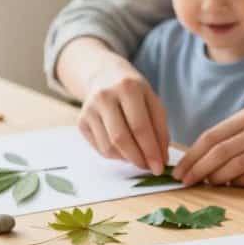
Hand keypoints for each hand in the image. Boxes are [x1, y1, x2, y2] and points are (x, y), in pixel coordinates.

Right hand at [77, 60, 168, 174]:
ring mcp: (89, 109)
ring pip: (109, 147)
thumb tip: (162, 158)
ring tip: (140, 157)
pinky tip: (125, 150)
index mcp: (128, 88)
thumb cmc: (134, 92)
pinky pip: (100, 148)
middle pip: (121, 139)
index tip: (160, 167)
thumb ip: (160, 128)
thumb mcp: (152, 101)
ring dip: (128, 159)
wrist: (105, 76)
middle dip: (138, 159)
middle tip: (150, 168)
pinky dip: (116, 155)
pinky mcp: (81, 121)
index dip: (151, 150)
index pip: (140, 126)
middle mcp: (105, 96)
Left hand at [174, 106, 243, 185]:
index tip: (179, 171)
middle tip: (185, 182)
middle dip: (198, 169)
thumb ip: (232, 134)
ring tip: (208, 184)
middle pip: (220, 152)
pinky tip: (232, 185)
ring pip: (235, 166)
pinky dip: (239, 182)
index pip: (211, 137)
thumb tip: (200, 157)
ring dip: (217, 178)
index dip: (192, 156)